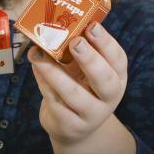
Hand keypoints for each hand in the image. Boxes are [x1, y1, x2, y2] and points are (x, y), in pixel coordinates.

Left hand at [29, 21, 127, 145]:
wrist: (72, 128)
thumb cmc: (78, 87)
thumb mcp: (82, 69)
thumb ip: (73, 51)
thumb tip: (50, 26)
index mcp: (116, 77)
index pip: (118, 59)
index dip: (106, 42)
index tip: (92, 26)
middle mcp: (109, 97)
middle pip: (104, 80)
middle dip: (90, 59)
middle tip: (76, 41)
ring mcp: (91, 115)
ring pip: (74, 95)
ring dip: (55, 73)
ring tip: (38, 56)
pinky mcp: (71, 126)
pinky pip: (55, 104)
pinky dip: (44, 85)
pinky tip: (36, 70)